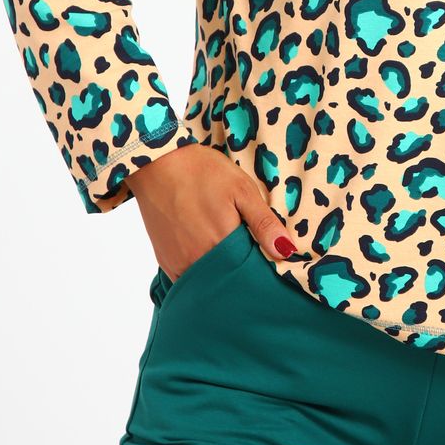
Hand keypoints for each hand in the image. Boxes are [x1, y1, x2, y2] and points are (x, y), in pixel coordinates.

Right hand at [128, 144, 299, 280]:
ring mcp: (179, 264)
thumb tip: (287, 252)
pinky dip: (201, 272)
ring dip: (220, 273)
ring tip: (226, 249)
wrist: (157, 164)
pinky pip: (188, 278)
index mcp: (223, 244)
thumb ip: (264, 223)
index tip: (268, 257)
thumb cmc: (202, 172)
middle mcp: (199, 261)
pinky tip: (207, 252)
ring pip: (209, 281)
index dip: (261, 266)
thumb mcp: (241, 190)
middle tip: (245, 249)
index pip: (251, 271)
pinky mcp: (166, 262)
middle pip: (229, 279)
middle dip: (241, 273)